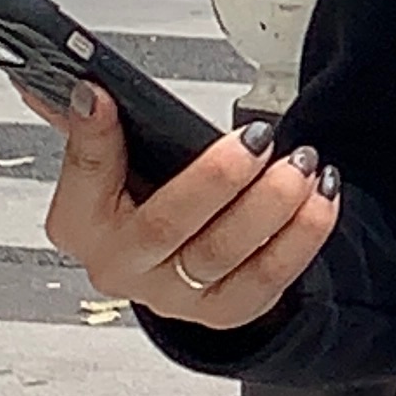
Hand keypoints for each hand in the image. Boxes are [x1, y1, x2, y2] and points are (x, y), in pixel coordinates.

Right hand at [31, 86, 340, 330]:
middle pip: (165, 225)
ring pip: (222, 253)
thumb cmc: (144, 200)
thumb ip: (94, 125)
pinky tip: (320, 197)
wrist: (177, 262)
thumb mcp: (116, 161)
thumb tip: (76, 85)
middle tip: (256, 139)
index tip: (103, 95)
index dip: (92, 138)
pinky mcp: (224, 311)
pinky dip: (301, 235)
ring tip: (301, 163)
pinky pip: (268, 277)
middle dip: (216, 178)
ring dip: (270, 204)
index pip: (84, 175)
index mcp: (81, 222)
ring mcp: (173, 296)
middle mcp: (122, 266)